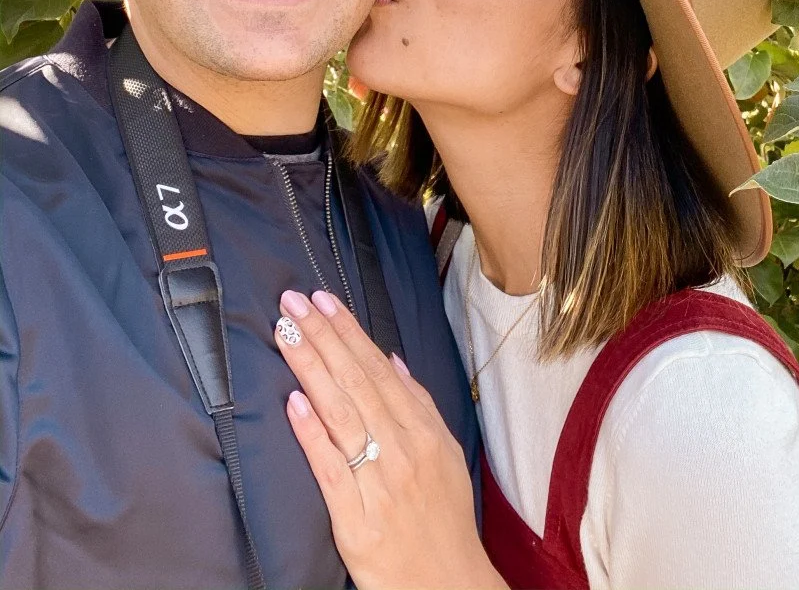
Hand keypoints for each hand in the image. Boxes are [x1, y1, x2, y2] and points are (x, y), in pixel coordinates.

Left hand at [274, 290, 504, 589]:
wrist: (448, 586)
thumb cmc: (443, 519)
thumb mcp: (446, 455)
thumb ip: (419, 405)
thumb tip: (393, 360)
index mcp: (424, 432)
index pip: (379, 368)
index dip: (348, 332)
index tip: (322, 300)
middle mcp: (403, 449)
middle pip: (357, 382)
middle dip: (323, 336)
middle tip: (292, 301)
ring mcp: (380, 483)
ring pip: (341, 413)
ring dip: (311, 368)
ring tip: (287, 332)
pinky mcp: (357, 519)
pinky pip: (331, 469)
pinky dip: (312, 433)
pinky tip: (293, 402)